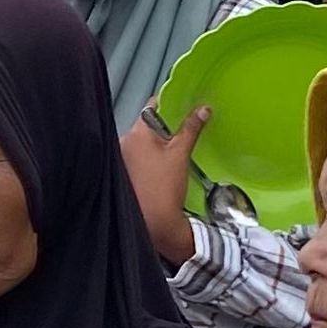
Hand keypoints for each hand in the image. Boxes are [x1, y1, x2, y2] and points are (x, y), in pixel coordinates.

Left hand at [120, 107, 208, 265]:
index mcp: (135, 133)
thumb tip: (203, 109)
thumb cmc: (164, 189)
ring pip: (145, 141)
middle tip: (188, 126)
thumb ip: (191, 128)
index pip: (152, 106)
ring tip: (180, 145)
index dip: (170, 103)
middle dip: (168, 124)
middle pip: (149, 124)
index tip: (186, 104)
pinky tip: (168, 162)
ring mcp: (123, 159)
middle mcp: (124, 142)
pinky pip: (141, 155)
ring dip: (161, 141)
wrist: (155, 224)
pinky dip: (154, 155)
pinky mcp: (126, 173)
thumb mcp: (180, 154)